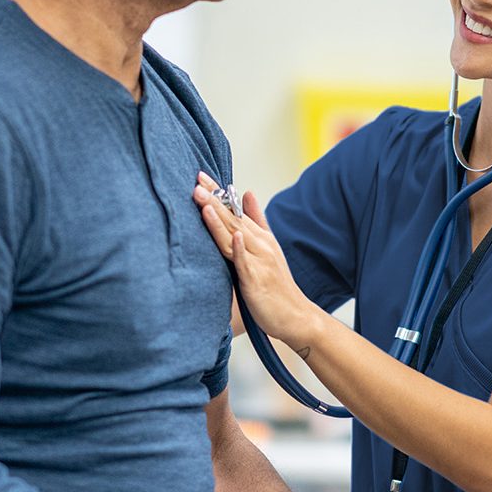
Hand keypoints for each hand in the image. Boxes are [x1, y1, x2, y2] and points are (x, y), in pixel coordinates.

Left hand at [193, 172, 327, 351]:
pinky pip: (246, 262)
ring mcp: (259, 261)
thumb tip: (247, 192)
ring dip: (219, 219)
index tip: (200, 176)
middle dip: (213, 200)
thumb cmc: (277, 285)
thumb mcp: (268, 247)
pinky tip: (232, 236)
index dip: (218, 193)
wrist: (295, 315)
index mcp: (259, 237)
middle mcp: (260, 245)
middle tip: (196, 182)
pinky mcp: (256, 280)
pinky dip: (239, 249)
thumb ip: (257, 220)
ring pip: (235, 236)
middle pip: (233, 219)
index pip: (235, 210)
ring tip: (203, 202)